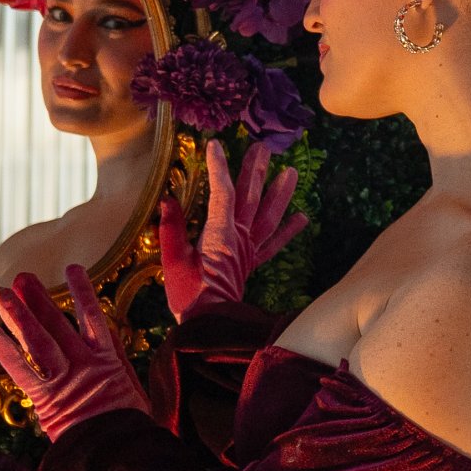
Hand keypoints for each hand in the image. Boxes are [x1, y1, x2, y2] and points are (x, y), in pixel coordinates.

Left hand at [0, 266, 150, 439]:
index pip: (94, 317)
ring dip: (20, 316)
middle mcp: (86, 363)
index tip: (73, 270)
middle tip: (22, 278)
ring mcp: (66, 378)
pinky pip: (23, 370)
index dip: (82, 293)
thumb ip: (120, 369)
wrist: (122, 453)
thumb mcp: (135, 393)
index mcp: (110, 360)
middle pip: (59, 324)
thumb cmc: (132, 428)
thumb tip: (110, 350)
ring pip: (40, 340)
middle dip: (39, 300)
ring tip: (4, 295)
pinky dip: (6, 351)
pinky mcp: (48, 398)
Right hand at [158, 140, 307, 321]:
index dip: (219, 168)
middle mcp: (239, 238)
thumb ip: (171, 228)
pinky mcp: (252, 262)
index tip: (216, 145)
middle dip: (255, 171)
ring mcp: (249, 250)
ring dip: (279, 193)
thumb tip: (168, 200)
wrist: (209, 325)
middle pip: (249, 198)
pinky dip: (288, 230)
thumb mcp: (172, 260)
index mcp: (219, 235)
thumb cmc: (188, 295)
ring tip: (290, 173)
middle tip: (262, 147)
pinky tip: (302, 217)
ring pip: (268, 216)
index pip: (221, 193)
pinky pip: (274, 244)